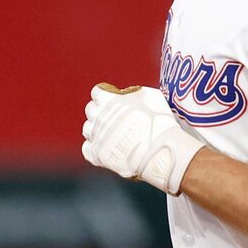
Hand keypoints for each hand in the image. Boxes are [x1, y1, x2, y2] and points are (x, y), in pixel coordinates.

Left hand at [81, 84, 203, 195]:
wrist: (160, 150)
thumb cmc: (159, 122)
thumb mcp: (151, 96)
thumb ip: (134, 92)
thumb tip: (129, 94)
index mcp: (109, 100)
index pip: (97, 92)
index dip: (105, 95)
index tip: (111, 99)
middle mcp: (99, 117)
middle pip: (90, 110)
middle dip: (99, 111)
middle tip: (112, 117)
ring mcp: (96, 136)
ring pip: (87, 129)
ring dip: (96, 129)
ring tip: (110, 133)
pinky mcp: (96, 155)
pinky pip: (87, 149)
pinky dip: (95, 148)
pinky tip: (105, 147)